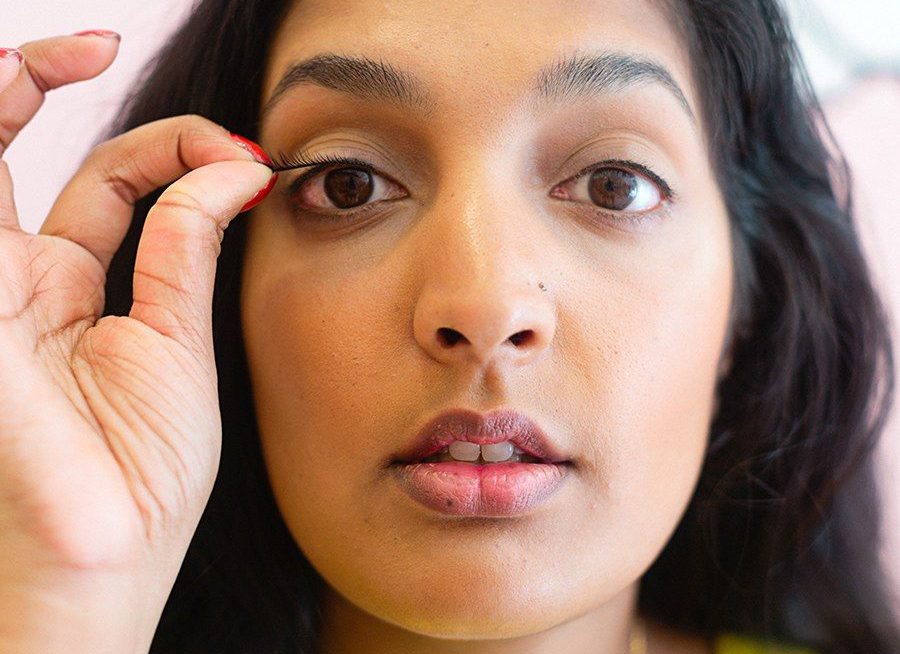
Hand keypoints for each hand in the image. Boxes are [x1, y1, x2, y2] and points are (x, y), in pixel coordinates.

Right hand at [0, 33, 273, 651]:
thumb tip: (238, 170)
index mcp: (76, 297)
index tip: (239, 150)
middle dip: (46, 80)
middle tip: (100, 42)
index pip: (108, 187)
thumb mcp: (180, 349)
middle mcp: (17, 284)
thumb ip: (187, 254)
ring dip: (8, 86)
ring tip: (72, 50)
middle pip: (22, 151)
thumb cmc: (139, 482)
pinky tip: (30, 87)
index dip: (163, 149)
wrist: (95, 566)